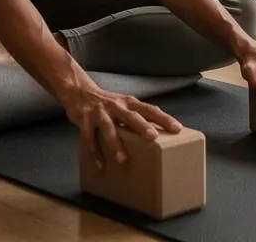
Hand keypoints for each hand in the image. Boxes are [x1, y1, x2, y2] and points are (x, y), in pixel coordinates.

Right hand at [62, 83, 181, 170]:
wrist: (78, 90)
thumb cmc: (107, 103)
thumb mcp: (123, 106)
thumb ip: (137, 118)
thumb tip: (158, 138)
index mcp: (128, 103)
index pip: (149, 109)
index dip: (163, 118)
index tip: (177, 128)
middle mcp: (116, 106)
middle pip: (131, 115)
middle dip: (142, 126)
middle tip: (153, 137)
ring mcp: (100, 112)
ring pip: (108, 127)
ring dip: (115, 143)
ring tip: (122, 160)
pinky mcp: (85, 119)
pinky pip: (89, 137)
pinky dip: (94, 152)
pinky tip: (100, 165)